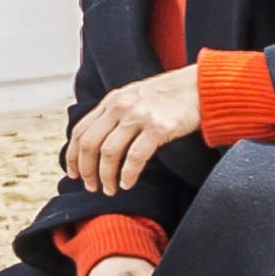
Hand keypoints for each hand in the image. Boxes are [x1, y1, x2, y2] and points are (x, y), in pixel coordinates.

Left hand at [64, 65, 199, 195]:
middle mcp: (120, 106)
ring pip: (109, 152)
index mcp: (112, 100)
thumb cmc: (171, 96)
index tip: (73, 173)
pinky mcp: (158, 128)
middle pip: (89, 143)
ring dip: (105, 176)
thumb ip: (116, 114)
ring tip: (109, 190)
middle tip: (90, 187)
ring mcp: (138, 116)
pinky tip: (127, 184)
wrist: (202, 85)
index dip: (72, 155)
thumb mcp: (135, 97)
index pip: (80, 131)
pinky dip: (128, 174)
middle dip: (86, 170)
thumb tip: (99, 142)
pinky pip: (135, 157)